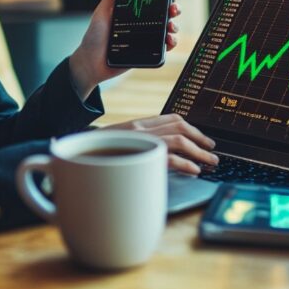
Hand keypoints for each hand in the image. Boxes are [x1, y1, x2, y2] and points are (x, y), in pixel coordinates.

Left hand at [68, 0, 184, 98]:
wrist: (91, 62)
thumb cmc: (93, 38)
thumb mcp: (99, 15)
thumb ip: (110, 0)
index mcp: (133, 12)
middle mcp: (142, 23)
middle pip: (165, 13)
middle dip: (174, 8)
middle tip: (173, 9)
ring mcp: (146, 38)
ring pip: (168, 29)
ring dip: (174, 26)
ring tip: (170, 27)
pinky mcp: (148, 53)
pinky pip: (165, 47)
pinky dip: (171, 43)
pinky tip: (169, 41)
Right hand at [102, 114, 216, 174]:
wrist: (76, 153)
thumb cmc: (97, 152)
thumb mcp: (120, 142)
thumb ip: (140, 141)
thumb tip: (162, 152)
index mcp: (139, 123)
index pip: (172, 118)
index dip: (192, 128)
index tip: (202, 137)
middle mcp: (141, 128)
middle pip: (180, 126)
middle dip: (200, 138)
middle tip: (212, 149)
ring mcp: (140, 140)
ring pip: (179, 140)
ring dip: (199, 152)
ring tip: (210, 161)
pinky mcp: (139, 154)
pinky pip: (170, 158)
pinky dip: (186, 164)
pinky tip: (194, 170)